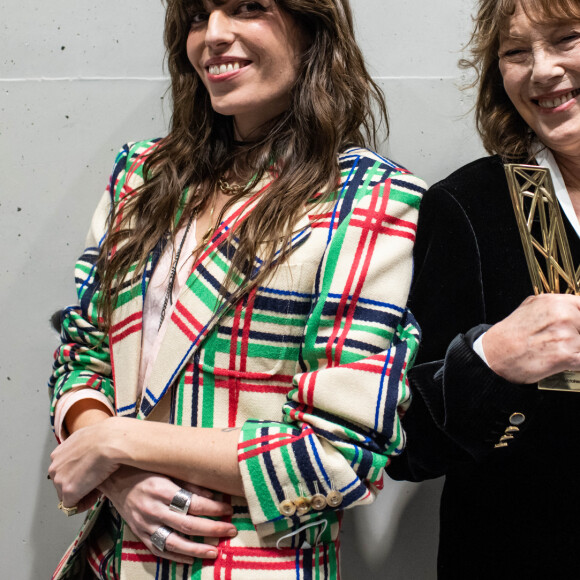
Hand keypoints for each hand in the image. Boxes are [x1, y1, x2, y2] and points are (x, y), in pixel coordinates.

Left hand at [49, 417, 119, 509]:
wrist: (110, 441)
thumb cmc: (105, 437)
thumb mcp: (88, 437)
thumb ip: (82, 448)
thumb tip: (91, 450)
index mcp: (59, 453)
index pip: (64, 471)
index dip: (79, 476)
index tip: (90, 475)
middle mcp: (55, 466)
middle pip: (64, 484)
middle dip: (79, 486)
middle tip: (96, 484)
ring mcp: (60, 480)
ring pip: (68, 495)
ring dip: (82, 494)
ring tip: (98, 489)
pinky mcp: (69, 491)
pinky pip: (73, 506)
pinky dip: (84, 503)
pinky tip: (95, 497)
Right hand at [98, 466, 236, 563]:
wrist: (115, 480)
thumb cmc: (145, 471)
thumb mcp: (167, 470)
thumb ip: (189, 483)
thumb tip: (213, 495)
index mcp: (161, 489)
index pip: (193, 503)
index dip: (214, 508)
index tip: (228, 509)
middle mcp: (153, 509)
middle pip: (187, 525)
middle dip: (212, 529)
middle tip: (230, 530)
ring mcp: (145, 525)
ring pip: (174, 542)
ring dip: (197, 549)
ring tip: (215, 551)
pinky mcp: (140, 534)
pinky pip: (159, 550)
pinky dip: (176, 556)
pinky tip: (192, 558)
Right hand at [483, 293, 579, 382]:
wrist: (495, 354)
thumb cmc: (511, 333)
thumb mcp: (531, 306)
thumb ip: (556, 305)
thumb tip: (575, 308)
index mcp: (555, 302)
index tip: (577, 327)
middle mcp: (563, 316)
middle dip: (578, 335)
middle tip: (566, 341)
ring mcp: (566, 336)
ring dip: (576, 349)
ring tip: (560, 351)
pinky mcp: (566, 356)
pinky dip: (576, 363)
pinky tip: (565, 362)